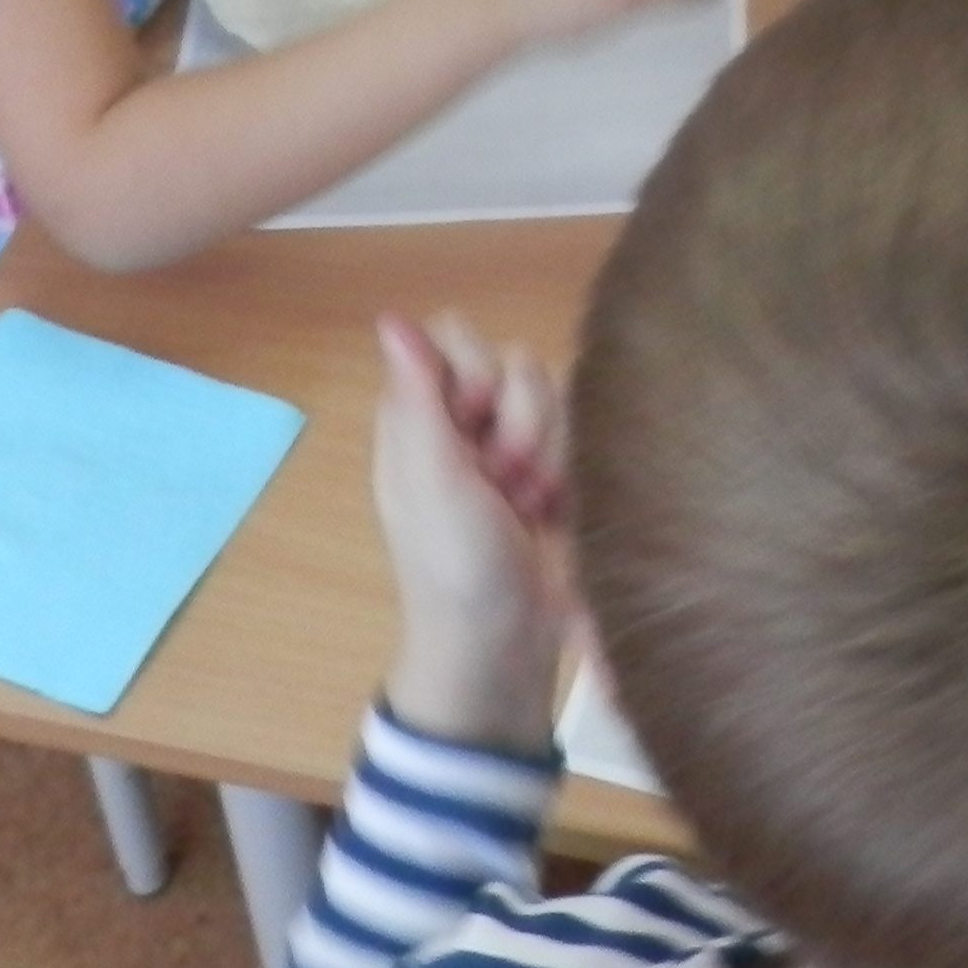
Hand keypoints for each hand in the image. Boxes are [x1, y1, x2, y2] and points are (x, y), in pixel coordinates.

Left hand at [371, 311, 572, 746]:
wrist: (504, 651)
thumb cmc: (456, 567)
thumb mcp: (434, 483)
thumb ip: (420, 398)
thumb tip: (390, 317)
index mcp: (418, 421)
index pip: (454, 340)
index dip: (476, 370)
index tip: (476, 418)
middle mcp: (462, 426)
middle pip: (512, 364)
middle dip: (521, 419)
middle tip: (505, 479)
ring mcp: (509, 453)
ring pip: (552, 399)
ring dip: (548, 453)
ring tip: (531, 507)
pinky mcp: (551, 478)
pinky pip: (577, 436)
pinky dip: (571, 475)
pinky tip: (556, 515)